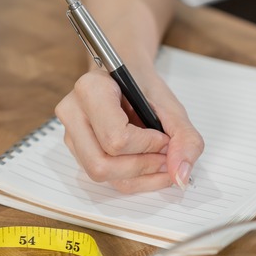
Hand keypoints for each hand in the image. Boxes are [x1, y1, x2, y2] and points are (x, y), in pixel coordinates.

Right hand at [55, 65, 203, 192]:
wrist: (127, 77)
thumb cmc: (145, 87)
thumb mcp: (171, 107)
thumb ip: (184, 138)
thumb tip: (180, 175)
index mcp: (91, 90)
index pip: (116, 138)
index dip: (147, 145)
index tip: (164, 137)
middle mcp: (72, 113)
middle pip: (101, 164)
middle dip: (141, 167)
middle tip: (166, 157)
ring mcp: (70, 134)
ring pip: (101, 175)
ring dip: (139, 176)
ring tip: (160, 162)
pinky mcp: (77, 150)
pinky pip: (104, 178)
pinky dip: (133, 178)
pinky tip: (149, 166)